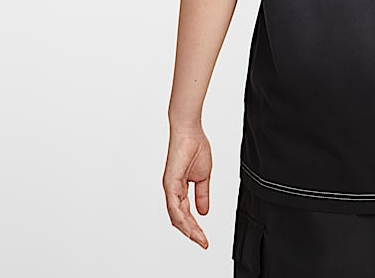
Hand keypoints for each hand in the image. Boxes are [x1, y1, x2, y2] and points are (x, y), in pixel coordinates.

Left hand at [163, 125, 212, 248]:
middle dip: (192, 233)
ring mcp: (170, 187)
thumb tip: (204, 212)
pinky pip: (175, 206)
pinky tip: (190, 226)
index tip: (205, 239)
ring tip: (199, 238)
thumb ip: (202, 194)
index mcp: (179, 188)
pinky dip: (182, 218)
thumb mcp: (203, 176)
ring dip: (188, 229)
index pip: (185, 214)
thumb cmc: (195, 146)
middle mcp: (172, 190)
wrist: (190, 130)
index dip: (195, 227)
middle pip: (179, 219)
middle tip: (203, 243)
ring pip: (176, 216)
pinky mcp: (170, 182)